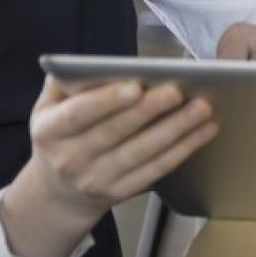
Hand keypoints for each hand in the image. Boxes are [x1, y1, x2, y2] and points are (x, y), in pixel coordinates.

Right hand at [0, 76, 216, 256]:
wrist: (58, 192)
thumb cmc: (62, 134)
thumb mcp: (48, 108)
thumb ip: (66, 82)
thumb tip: (91, 63)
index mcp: (49, 131)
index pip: (77, 115)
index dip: (106, 102)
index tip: (136, 86)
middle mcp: (70, 159)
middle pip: (115, 133)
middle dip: (149, 110)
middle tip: (179, 90)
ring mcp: (96, 180)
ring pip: (141, 153)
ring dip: (176, 129)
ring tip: (203, 107)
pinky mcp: (122, 192)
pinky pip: (156, 169)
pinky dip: (184, 149)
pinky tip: (206, 129)